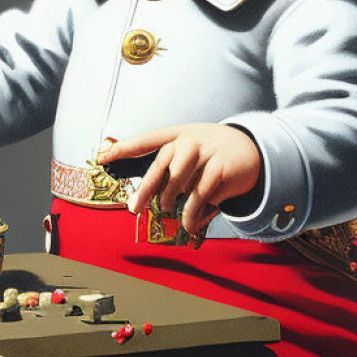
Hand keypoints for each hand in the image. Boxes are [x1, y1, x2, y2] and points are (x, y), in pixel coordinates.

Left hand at [97, 123, 260, 234]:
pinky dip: (192, 212)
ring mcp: (205, 153)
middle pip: (159, 166)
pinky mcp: (220, 169)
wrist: (253, 150)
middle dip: (143, 190)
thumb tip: (149, 195)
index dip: (123, 147)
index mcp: (178, 135)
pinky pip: (198, 195)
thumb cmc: (214, 154)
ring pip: (177, 183)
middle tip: (133, 208)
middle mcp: (189, 140)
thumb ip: (171, 166)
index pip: (146, 139)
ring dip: (170, 200)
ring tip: (168, 209)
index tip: (103, 157)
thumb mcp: (192, 150)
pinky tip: (189, 222)